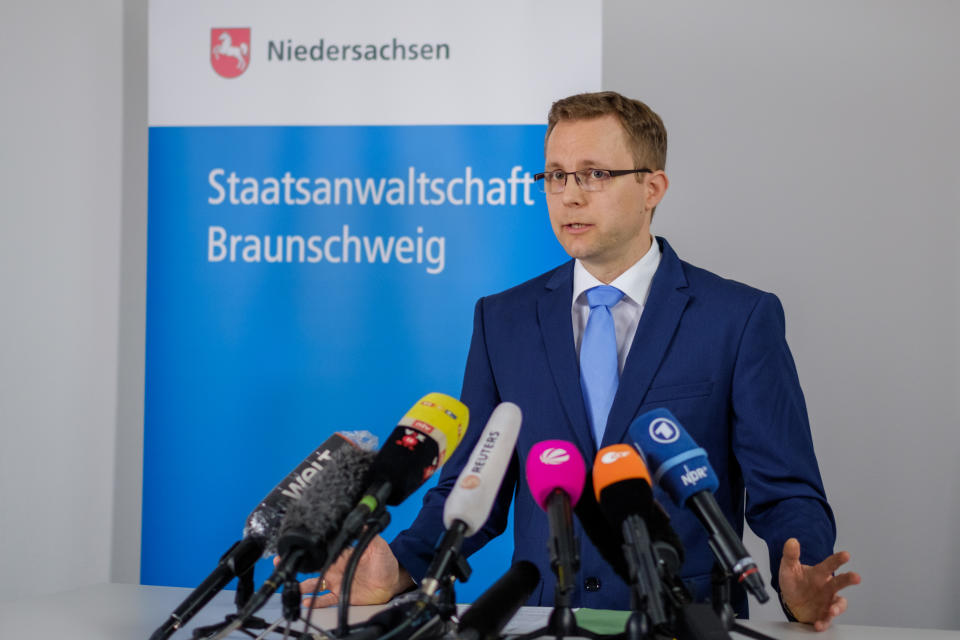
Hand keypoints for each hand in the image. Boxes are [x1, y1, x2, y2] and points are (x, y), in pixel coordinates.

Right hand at [294, 534, 414, 607]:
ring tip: (292, 586)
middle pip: (314, 565)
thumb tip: (361, 520)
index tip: (298, 546)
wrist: (392, 581)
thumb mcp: (379, 545)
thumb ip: (368, 534)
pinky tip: (307, 602)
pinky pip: (326, 599)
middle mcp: (337, 567)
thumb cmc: (386, 562)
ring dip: (303, 585)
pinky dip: (316, 602)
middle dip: (299, 564)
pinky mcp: (342, 595)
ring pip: (316, 583)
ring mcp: (338, 581)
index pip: (325, 549)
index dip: (311, 548)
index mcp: (344, 554)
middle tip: (282, 562)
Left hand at [778, 537, 860, 630]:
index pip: (830, 564)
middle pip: (840, 582)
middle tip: (856, 577)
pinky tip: (818, 624)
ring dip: (837, 608)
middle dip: (849, 579)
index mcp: (819, 574)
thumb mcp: (788, 568)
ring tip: (832, 611)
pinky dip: (823, 623)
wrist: (791, 601)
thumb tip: (792, 541)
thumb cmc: (794, 582)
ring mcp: (827, 601)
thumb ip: (790, 555)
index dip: (838, 559)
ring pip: (838, 604)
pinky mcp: (823, 614)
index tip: (846, 555)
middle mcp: (827, 587)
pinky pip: (826, 620)